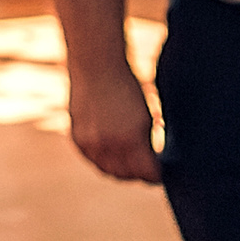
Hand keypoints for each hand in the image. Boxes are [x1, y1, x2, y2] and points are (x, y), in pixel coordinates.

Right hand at [66, 61, 160, 182]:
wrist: (95, 65)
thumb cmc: (126, 88)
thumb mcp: (144, 116)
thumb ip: (146, 143)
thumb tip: (151, 163)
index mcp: (131, 140)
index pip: (147, 173)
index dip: (156, 174)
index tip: (161, 173)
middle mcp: (109, 146)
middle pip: (128, 176)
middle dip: (139, 174)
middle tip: (146, 171)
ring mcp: (91, 144)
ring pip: (109, 171)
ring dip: (121, 171)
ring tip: (130, 166)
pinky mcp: (78, 140)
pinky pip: (93, 160)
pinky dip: (103, 161)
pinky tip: (112, 155)